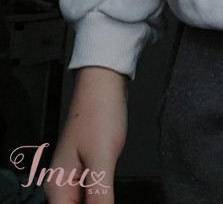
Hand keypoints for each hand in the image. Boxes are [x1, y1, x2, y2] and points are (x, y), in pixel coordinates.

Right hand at [44, 66, 128, 202]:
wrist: (104, 84)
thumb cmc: (100, 115)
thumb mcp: (102, 159)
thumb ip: (99, 195)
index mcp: (57, 187)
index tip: (104, 201)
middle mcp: (60, 184)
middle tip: (110, 195)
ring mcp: (73, 175)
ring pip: (83, 203)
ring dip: (99, 201)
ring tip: (110, 191)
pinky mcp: (86, 167)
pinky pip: (90, 192)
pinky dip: (101, 196)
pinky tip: (110, 192)